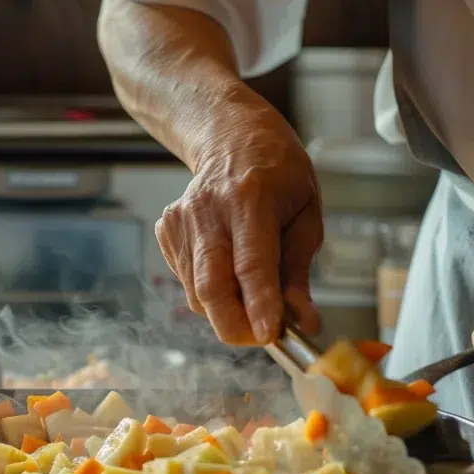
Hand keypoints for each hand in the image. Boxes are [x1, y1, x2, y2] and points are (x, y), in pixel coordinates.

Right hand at [155, 112, 322, 343]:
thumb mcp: (306, 216)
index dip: (260, 305)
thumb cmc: (279, 175)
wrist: (230, 136)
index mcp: (251, 198)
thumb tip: (302, 322)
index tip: (271, 335)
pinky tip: (226, 267)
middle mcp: (209, 209)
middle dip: (235, 326)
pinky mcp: (167, 229)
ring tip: (251, 300)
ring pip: (197, 292)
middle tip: (260, 338)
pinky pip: (187, 281)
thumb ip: (299, 271)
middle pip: (212, 286)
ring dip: (226, 311)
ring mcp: (181, 220)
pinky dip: (210, 291)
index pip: (252, 264)